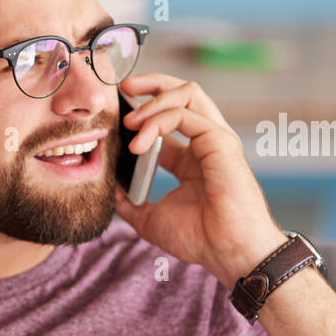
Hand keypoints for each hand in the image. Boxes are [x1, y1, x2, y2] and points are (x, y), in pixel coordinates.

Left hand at [112, 73, 285, 285]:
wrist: (226, 252)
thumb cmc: (199, 239)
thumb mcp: (150, 219)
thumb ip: (130, 203)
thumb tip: (109, 191)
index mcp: (191, 159)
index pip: (168, 118)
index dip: (141, 111)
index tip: (116, 115)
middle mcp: (205, 143)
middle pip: (183, 93)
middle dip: (152, 83)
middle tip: (124, 87)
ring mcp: (215, 139)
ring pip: (188, 93)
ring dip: (153, 100)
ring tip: (130, 122)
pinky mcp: (221, 142)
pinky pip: (187, 113)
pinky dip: (159, 120)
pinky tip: (140, 141)